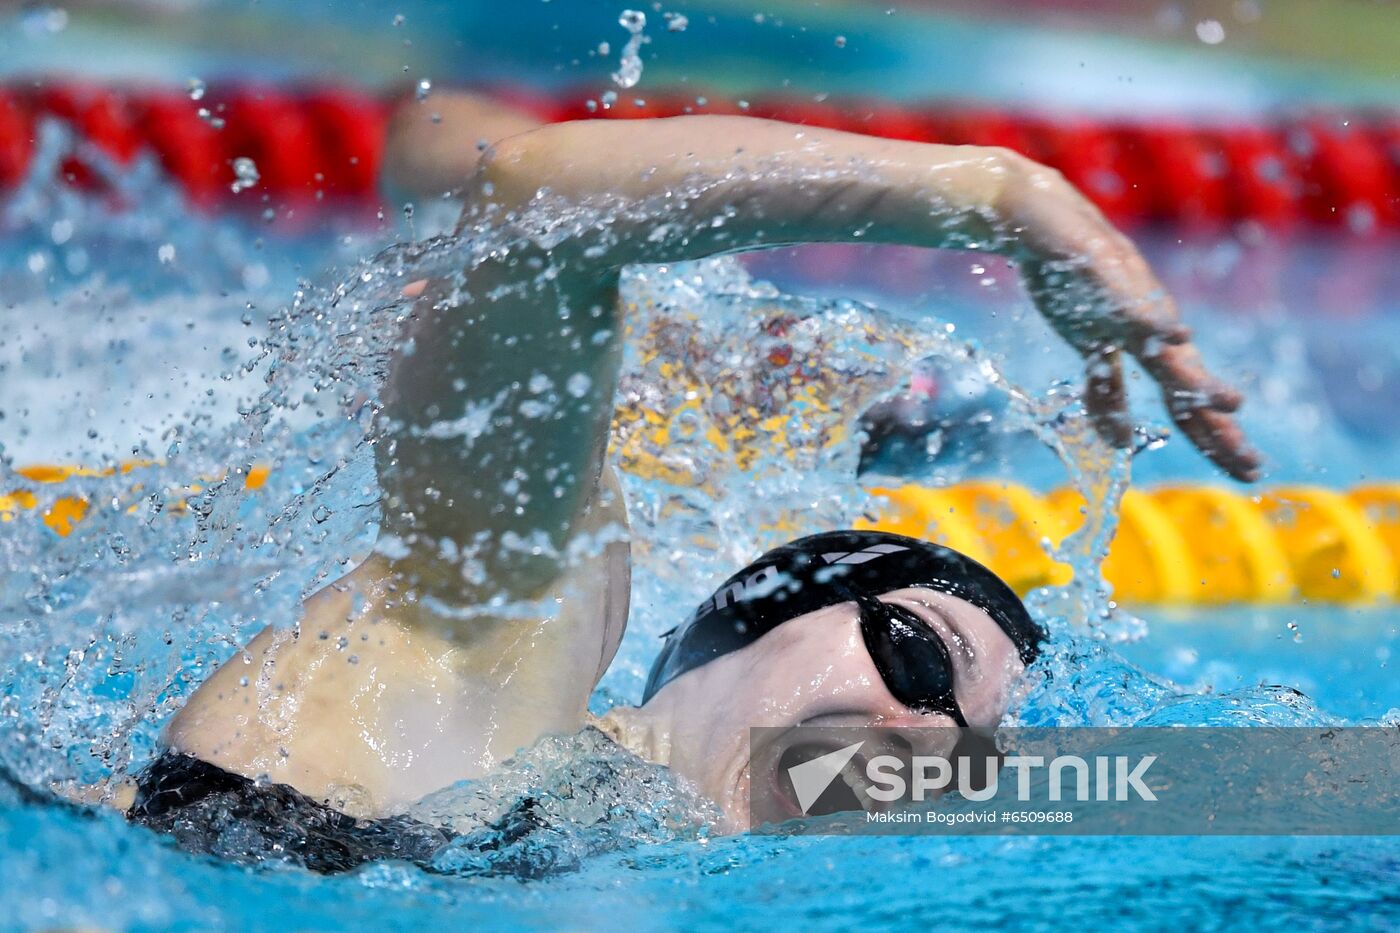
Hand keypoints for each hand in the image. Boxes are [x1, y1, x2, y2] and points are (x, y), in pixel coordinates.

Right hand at [996, 154, 1260, 481]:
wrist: (1048, 227)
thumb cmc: (1076, 287)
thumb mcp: (1091, 350)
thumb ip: (1106, 395)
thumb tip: (1119, 445)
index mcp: (1154, 349)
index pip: (1188, 406)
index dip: (1215, 441)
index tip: (1247, 476)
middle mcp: (1157, 331)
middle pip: (1190, 390)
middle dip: (1220, 430)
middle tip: (1253, 469)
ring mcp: (1135, 306)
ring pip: (1169, 353)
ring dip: (1198, 381)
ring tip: (1231, 406)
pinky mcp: (1106, 280)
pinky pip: (1130, 304)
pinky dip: (1155, 322)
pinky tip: (1177, 334)